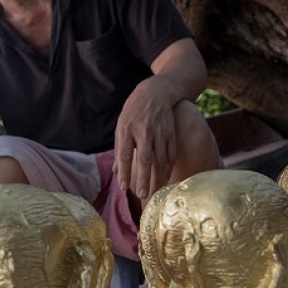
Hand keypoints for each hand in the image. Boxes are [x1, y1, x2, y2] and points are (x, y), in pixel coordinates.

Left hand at [113, 78, 180, 199]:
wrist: (156, 92)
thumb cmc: (134, 112)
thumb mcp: (121, 126)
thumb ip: (119, 149)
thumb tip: (116, 172)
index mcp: (127, 129)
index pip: (125, 155)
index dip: (125, 172)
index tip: (124, 188)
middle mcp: (144, 131)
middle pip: (145, 159)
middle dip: (144, 179)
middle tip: (143, 195)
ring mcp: (159, 132)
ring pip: (160, 159)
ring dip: (158, 177)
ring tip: (155, 192)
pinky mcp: (171, 133)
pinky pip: (171, 154)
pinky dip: (168, 168)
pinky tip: (165, 178)